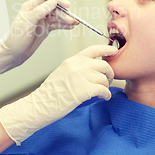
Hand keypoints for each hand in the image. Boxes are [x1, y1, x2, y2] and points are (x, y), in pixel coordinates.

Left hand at [0, 0, 77, 79]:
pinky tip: (70, 27)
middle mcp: (37, 12)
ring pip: (57, 17)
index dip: (58, 0)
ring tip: (74, 24)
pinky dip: (64, 26)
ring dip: (66, 20)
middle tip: (71, 20)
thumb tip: (53, 2)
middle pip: (55, 8)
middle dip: (64, 14)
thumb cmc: (16, 37)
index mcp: (31, 6)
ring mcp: (42, 21)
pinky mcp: (45, 29)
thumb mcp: (27, 22)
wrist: (14, 53)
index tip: (67, 5)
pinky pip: (57, 25)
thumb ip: (40, 11)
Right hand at [0, 45, 117, 144]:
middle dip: (109, 74)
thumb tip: (92, 70)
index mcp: (72, 60)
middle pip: (104, 65)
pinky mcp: (83, 90)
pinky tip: (103, 98)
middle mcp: (76, 66)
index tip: (114, 51)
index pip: (93, 49)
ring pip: (104, 78)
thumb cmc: (50, 92)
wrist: (40, 104)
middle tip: (107, 82)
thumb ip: (76, 68)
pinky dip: (106, 94)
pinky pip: (103, 90)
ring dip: (106, 86)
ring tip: (102, 92)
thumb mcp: (62, 72)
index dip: (106, 49)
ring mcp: (80, 77)